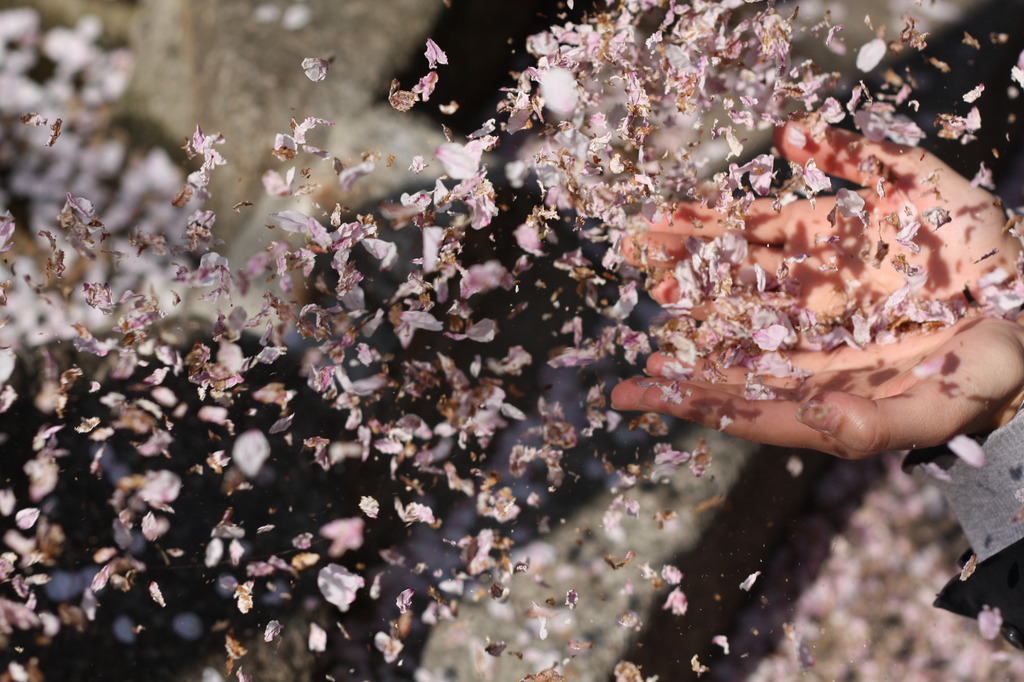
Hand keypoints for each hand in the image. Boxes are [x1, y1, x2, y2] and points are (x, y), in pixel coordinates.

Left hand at [612, 123, 1023, 458]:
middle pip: (729, 322)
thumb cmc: (977, 382)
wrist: (1021, 327)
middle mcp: (809, 332)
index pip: (737, 392)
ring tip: (653, 235)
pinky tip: (746, 181)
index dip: (686, 391)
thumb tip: (813, 419)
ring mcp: (827, 283)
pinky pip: (799, 218)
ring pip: (751, 265)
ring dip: (704, 249)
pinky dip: (772, 197)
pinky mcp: (855, 237)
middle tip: (636, 292)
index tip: (636, 386)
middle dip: (682, 306)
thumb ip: (870, 427)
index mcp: (815, 383)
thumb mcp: (932, 413)